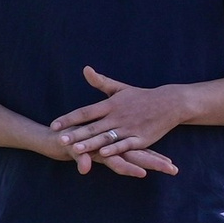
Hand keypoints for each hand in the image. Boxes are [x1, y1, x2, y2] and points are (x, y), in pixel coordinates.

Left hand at [49, 68, 184, 177]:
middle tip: (59, 141)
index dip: (69, 119)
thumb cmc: (142, 96)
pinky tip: (103, 153)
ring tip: (76, 150)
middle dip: (76, 134)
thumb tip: (86, 69)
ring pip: (106, 137)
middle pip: (93, 126)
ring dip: (91, 143)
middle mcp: (117, 116)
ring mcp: (129, 128)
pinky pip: (125, 144)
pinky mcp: (140, 138)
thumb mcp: (120, 88)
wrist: (169, 103)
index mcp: (111, 104)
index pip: (85, 112)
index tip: (54, 126)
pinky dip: (114, 148)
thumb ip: (101, 82)